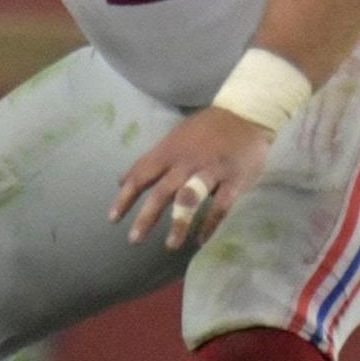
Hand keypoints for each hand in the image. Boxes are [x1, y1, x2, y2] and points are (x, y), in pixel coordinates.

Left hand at [111, 105, 274, 250]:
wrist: (246, 115)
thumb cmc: (206, 130)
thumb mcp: (174, 139)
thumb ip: (150, 161)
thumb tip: (121, 181)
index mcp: (170, 152)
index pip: (141, 176)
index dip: (126, 198)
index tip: (113, 219)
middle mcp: (187, 162)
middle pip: (163, 191)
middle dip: (147, 217)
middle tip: (134, 240)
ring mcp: (211, 171)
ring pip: (191, 198)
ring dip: (180, 222)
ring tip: (171, 245)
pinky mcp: (234, 180)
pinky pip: (221, 206)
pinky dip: (211, 224)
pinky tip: (201, 240)